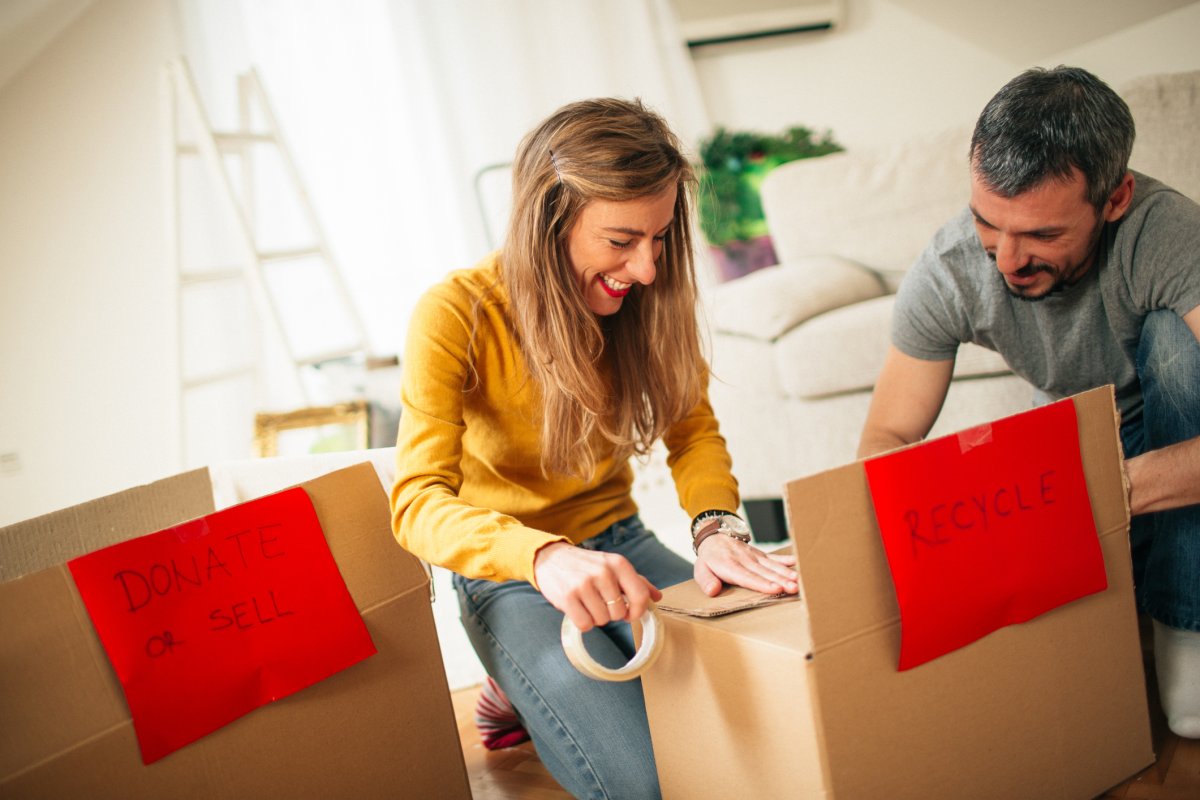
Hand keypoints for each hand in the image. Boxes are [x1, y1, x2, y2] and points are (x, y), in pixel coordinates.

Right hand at [533, 542, 660, 631]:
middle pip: (619, 613)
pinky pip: (585, 624)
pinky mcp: (567, 597)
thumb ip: (636, 581)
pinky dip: (582, 622)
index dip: (638, 611)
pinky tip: (578, 609)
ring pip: (602, 621)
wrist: (551, 557)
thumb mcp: (613, 565)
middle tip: (599, 601)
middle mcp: (603, 572)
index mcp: (618, 563)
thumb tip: (657, 597)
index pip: (640, 596)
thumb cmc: (587, 565)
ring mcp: (584, 584)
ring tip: (587, 602)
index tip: (629, 614)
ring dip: (595, 617)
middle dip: (610, 613)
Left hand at [693, 534, 797, 597]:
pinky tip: (799, 563)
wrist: (715, 536)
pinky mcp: (761, 554)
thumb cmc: (709, 559)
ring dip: (787, 573)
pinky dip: (787, 560)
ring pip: (773, 565)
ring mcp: (755, 556)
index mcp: (730, 566)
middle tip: (794, 588)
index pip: (747, 577)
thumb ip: (706, 581)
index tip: (776, 589)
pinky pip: (775, 557)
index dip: (762, 583)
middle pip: (765, 572)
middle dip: (781, 580)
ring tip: (799, 580)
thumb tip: (713, 591)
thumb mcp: (700, 570)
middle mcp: (745, 560)